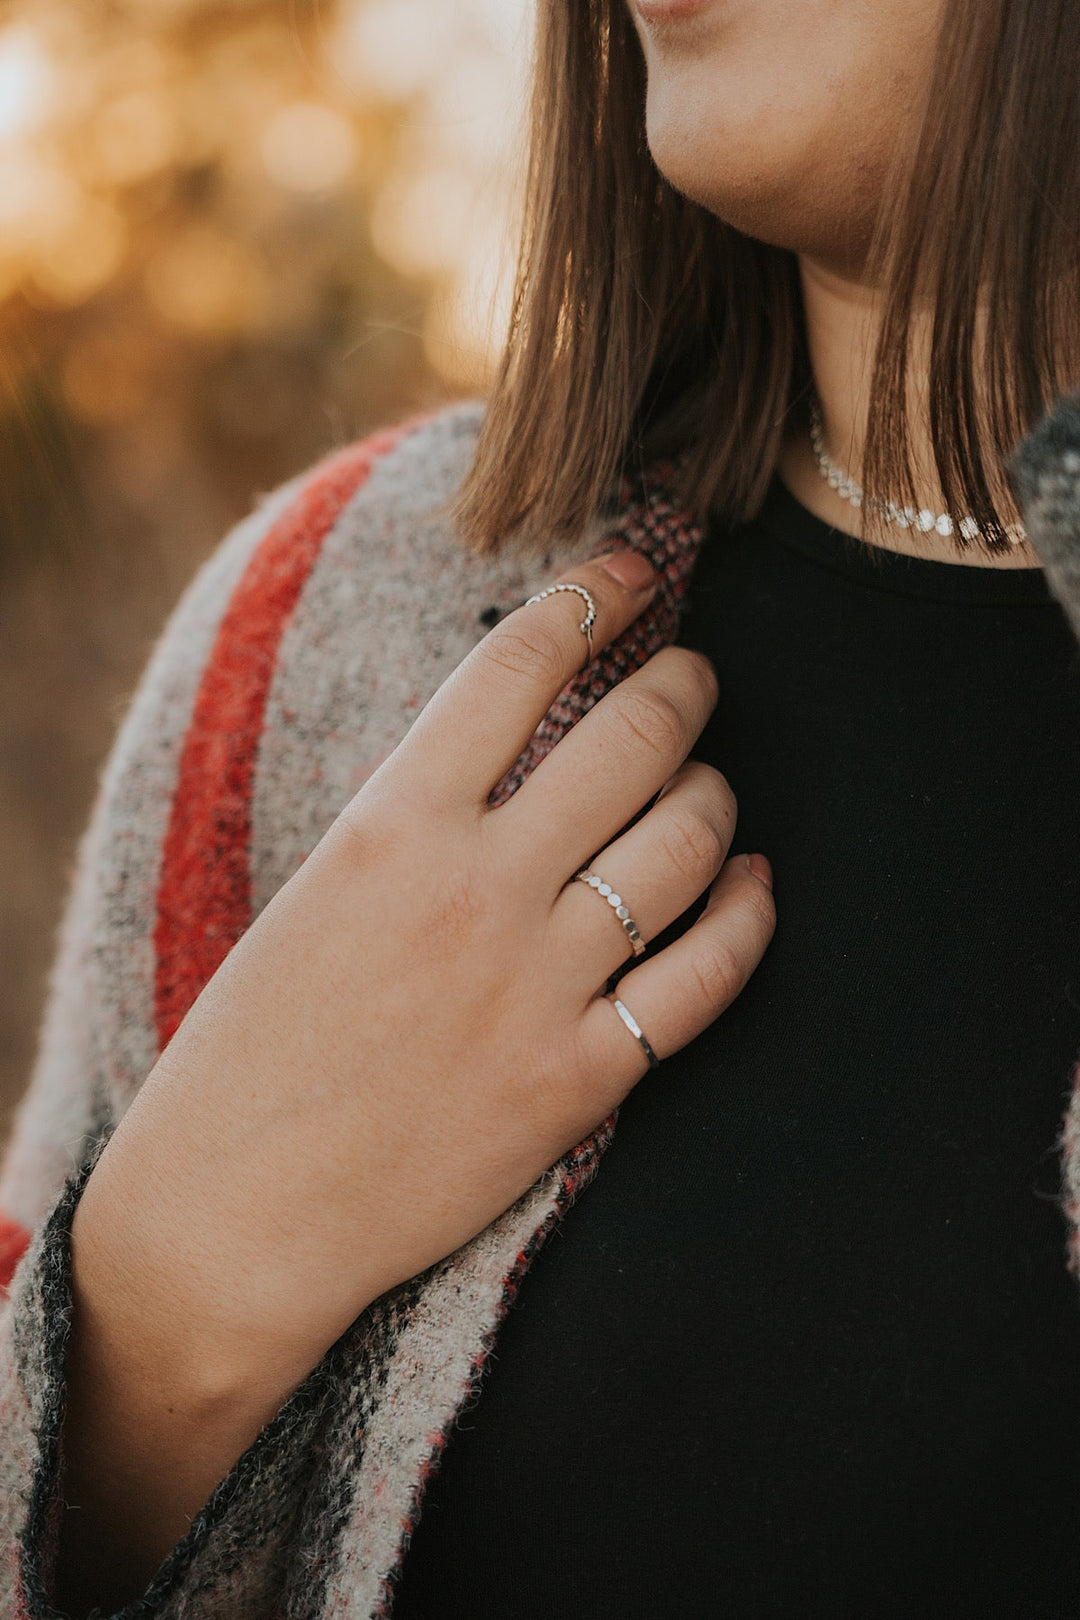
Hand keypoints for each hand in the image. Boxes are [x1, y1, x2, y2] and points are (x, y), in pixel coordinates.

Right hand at [75, 544, 776, 1384]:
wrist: (234, 1211)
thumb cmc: (255, 1045)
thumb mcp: (320, 889)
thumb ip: (422, 816)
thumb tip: (529, 753)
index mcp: (393, 824)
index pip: (518, 665)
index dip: (593, 594)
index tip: (634, 573)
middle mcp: (477, 888)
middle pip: (631, 738)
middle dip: (682, 685)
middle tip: (693, 677)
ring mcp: (536, 985)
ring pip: (687, 844)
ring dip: (718, 795)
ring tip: (713, 789)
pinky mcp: (578, 1079)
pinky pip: (708, 976)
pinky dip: (750, 918)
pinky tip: (754, 888)